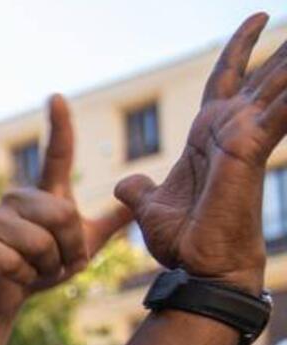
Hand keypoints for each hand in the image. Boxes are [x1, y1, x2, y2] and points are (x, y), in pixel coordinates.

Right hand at [0, 96, 131, 321]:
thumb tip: (139, 202)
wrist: (2, 299)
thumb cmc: (41, 269)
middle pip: (62, 215)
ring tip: (31, 271)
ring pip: (39, 242)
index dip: (59, 126)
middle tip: (57, 265)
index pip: (56, 154)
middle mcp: (16, 199)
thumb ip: (109, 223)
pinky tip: (9, 277)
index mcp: (44, 196)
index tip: (57, 97)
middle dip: (68, 249)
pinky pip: (14, 260)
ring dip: (45, 267)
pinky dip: (21, 277)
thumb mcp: (84, 246)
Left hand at [116, 14, 286, 291]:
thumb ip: (139, 189)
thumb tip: (126, 183)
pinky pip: (281, 109)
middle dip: (283, 47)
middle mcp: (232, 128)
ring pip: (278, 83)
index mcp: (209, 134)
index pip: (226, 77)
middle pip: (261, 73)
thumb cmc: (183, 243)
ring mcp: (245, 135)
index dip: (240, 47)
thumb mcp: (150, 207)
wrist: (197, 267)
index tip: (257, 17)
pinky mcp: (252, 146)